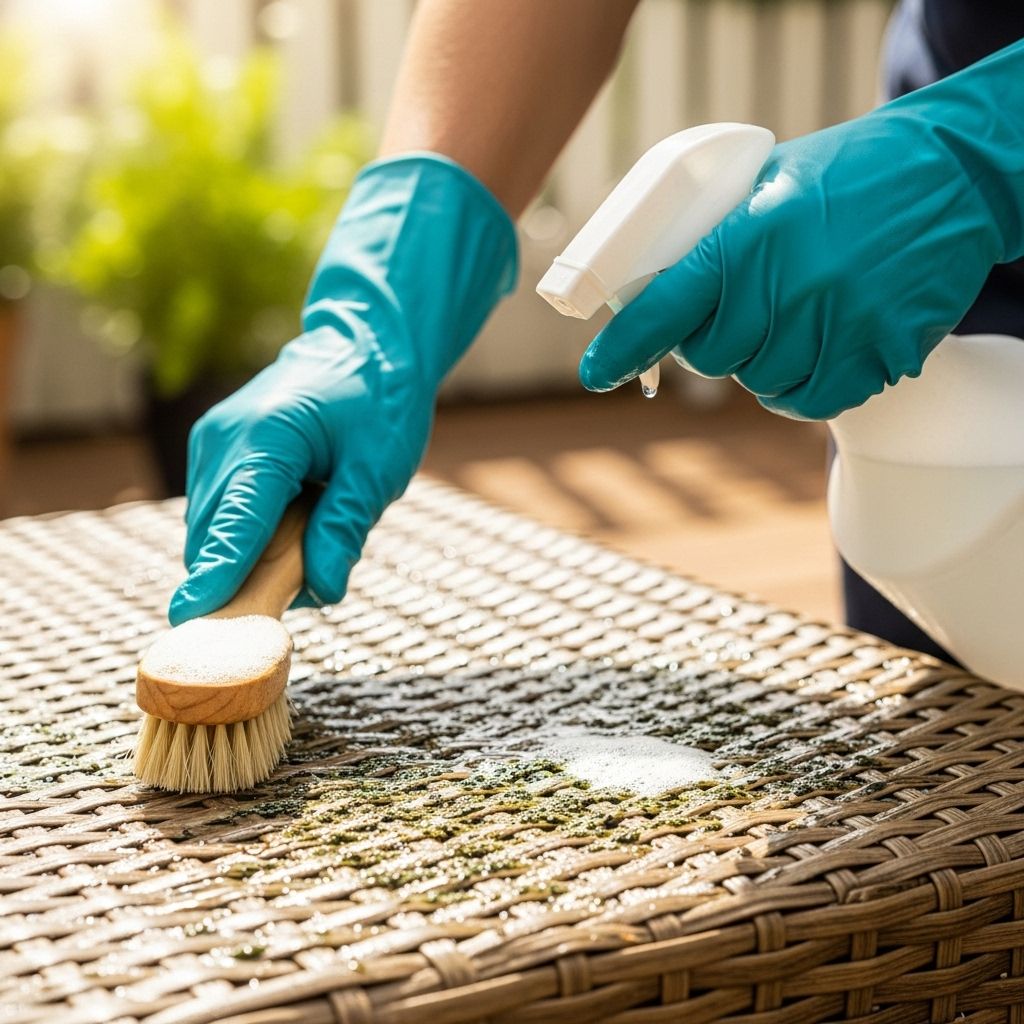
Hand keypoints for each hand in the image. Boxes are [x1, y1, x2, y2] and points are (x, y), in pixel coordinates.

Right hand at [169, 155, 516, 623]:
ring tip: (312, 535)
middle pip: (214, 534)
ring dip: (249, 556)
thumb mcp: (378, 468)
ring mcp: (213, 444)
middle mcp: (224, 440)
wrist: (364, 344)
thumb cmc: (379, 400)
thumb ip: (345, 528)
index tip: (189, 616)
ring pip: (212, 529)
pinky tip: (296, 520)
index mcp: (266, 438)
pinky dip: (249, 534)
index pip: (236, 521)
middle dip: (242, 578)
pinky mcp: (216, 452)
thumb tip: (323, 590)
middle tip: (294, 596)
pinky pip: (221, 513)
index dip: (218, 572)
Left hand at [579, 41, 1023, 419]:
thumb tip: (658, 290)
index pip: (666, 309)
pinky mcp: (877, 352)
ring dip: (762, 362)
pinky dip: (802, 387)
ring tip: (792, 316)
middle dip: (712, 343)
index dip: (623, 347)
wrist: (953, 172)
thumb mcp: (768, 183)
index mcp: (748, 236)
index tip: (597, 372)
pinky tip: (814, 352)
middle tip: (738, 312)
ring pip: (760, 382)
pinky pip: (812, 400)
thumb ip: (716, 238)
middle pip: (712, 358)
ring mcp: (835, 322)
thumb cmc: (851, 172)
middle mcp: (787, 285)